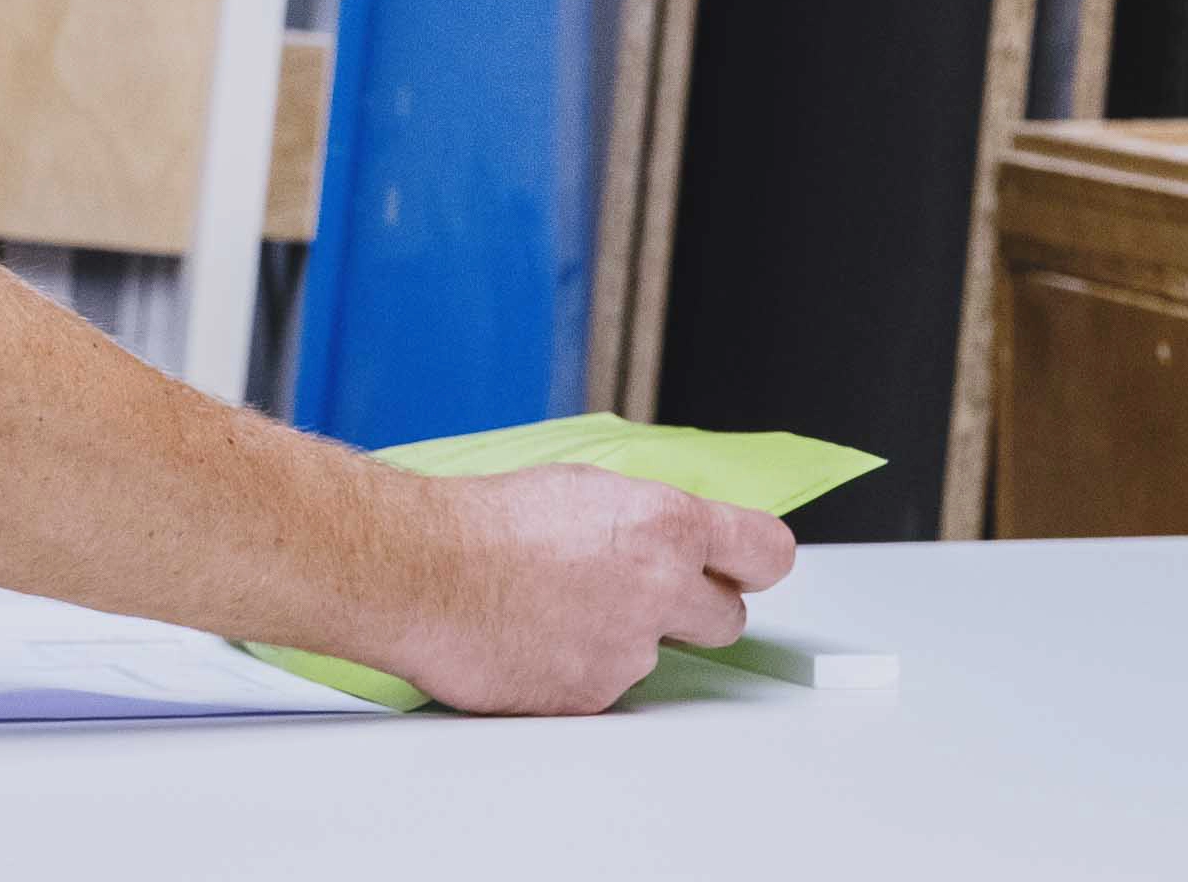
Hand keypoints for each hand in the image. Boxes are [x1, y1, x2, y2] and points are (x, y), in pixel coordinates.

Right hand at [387, 466, 797, 715]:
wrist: (420, 573)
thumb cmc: (484, 522)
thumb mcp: (585, 488)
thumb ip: (648, 517)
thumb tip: (674, 537)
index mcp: (667, 527)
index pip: (767, 552)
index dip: (754, 562)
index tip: (744, 566)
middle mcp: (660, 592)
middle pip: (728, 617)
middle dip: (694, 607)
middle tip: (644, 592)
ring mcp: (628, 653)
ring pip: (657, 654)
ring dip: (624, 637)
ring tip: (558, 607)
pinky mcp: (592, 699)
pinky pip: (606, 688)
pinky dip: (580, 668)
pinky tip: (538, 638)